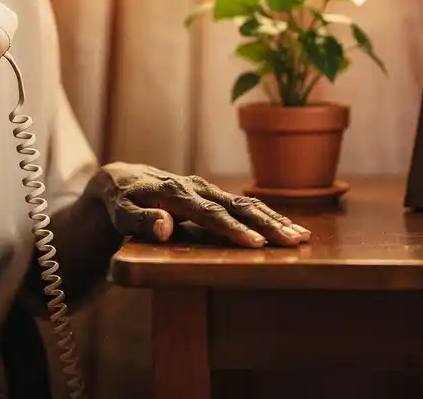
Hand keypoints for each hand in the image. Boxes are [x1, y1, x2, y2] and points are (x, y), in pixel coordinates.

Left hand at [98, 163, 310, 247]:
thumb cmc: (122, 202)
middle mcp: (198, 187)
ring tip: (301, 236)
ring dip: (275, 219)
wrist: (124, 179)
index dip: (233, 229)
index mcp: (176, 192)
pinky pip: (245, 204)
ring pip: (247, 203)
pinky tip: (288, 226)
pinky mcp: (214, 194)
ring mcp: (208, 189)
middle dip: (267, 224)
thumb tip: (166, 226)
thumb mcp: (121, 212)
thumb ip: (140, 220)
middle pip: (237, 206)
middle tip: (294, 240)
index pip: (209, 214)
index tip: (256, 244)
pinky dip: (268, 214)